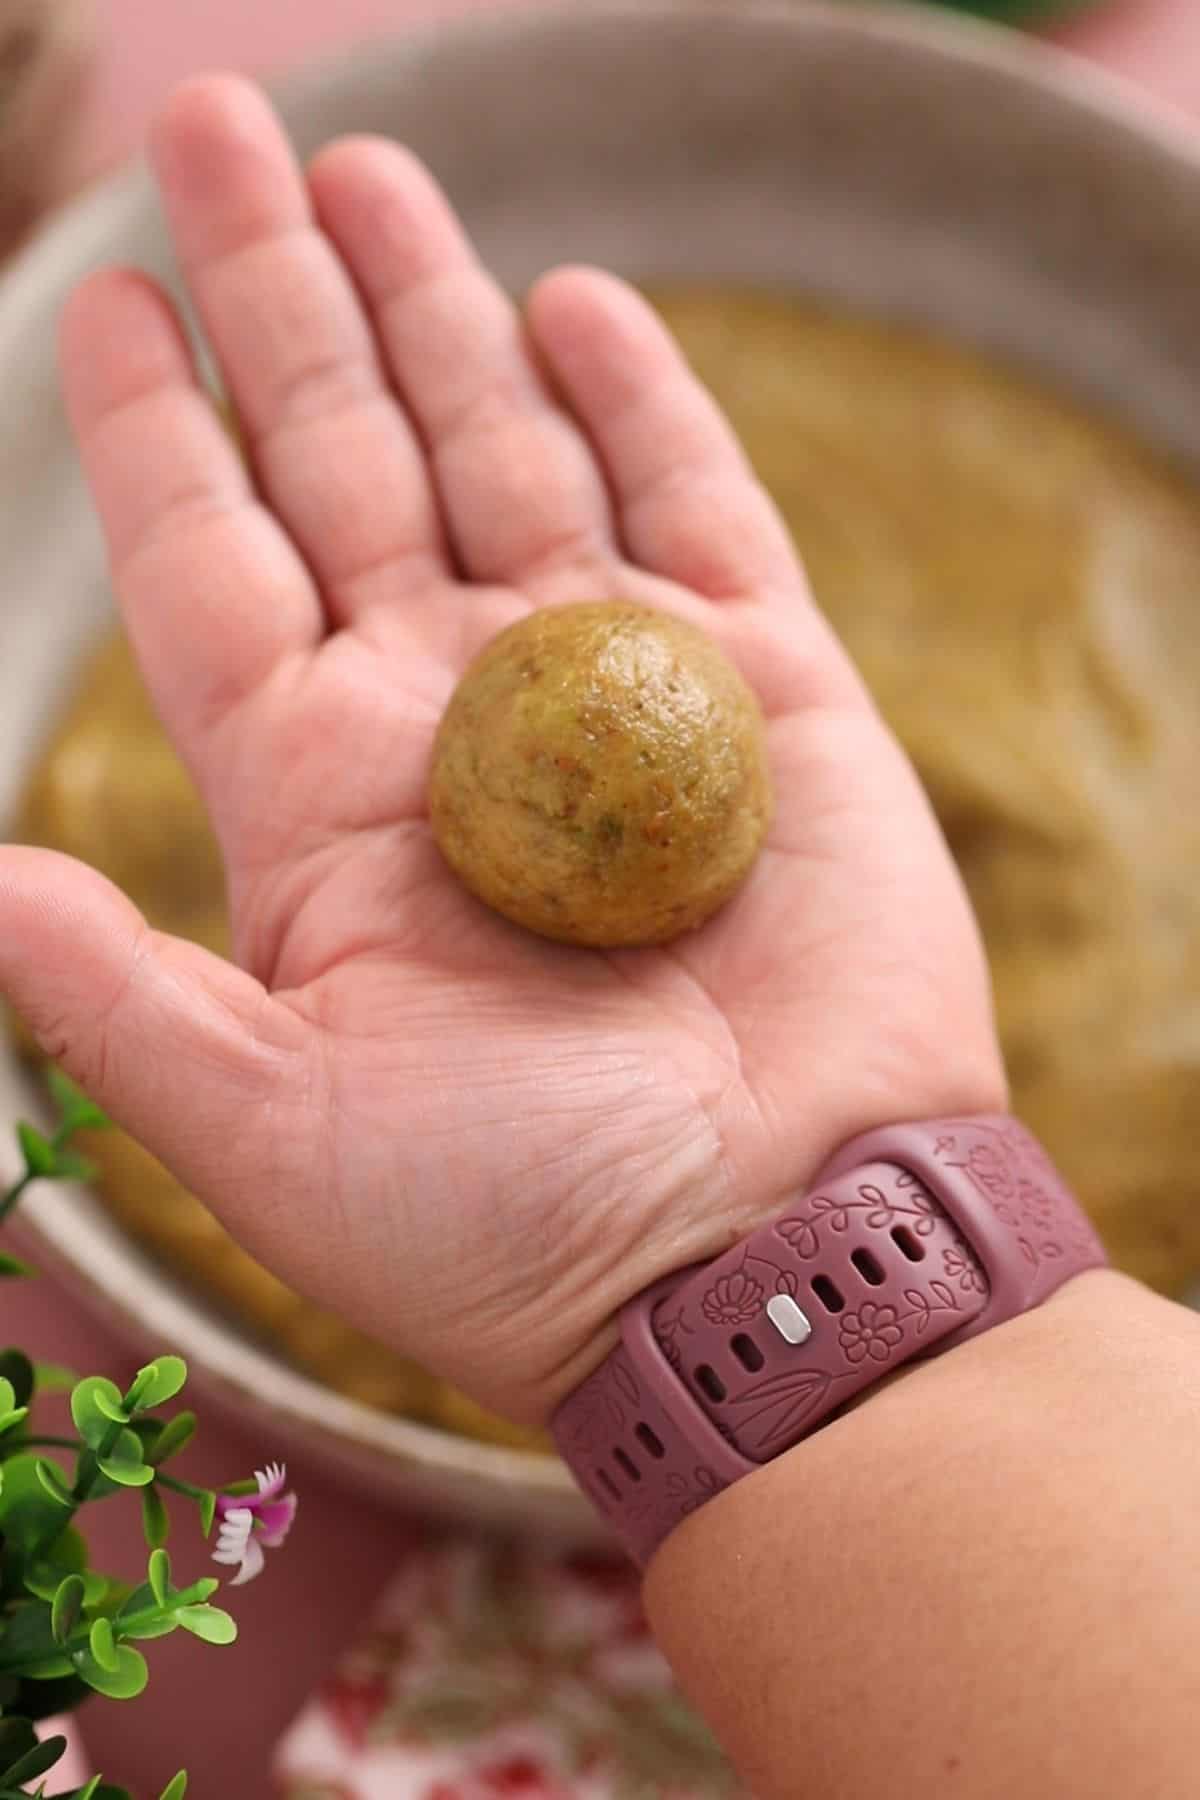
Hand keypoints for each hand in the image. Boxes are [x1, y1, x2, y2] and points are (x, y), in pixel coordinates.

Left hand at [0, 76, 1003, 1423]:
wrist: (766, 1255)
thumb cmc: (517, 1228)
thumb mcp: (274, 1135)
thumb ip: (116, 1000)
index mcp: (320, 801)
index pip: (211, 563)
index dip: (155, 426)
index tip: (109, 294)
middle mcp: (451, 721)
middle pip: (344, 460)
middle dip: (285, 299)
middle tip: (232, 132)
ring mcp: (614, 693)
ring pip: (505, 453)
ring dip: (438, 313)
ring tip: (376, 171)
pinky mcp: (769, 693)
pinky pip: (694, 510)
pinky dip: (639, 406)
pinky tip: (570, 303)